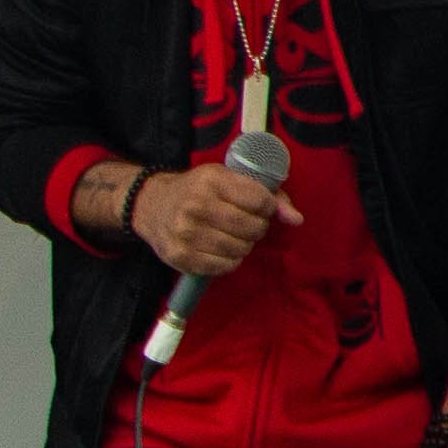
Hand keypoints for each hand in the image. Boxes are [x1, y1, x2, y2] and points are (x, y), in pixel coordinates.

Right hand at [132, 162, 300, 279]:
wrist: (150, 205)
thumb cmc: (197, 191)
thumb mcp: (229, 180)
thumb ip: (268, 196)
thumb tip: (297, 220)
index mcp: (212, 180)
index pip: (261, 201)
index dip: (267, 207)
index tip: (258, 207)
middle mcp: (197, 206)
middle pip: (253, 228)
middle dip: (256, 228)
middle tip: (244, 224)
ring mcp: (186, 233)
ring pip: (241, 249)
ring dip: (243, 245)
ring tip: (231, 236)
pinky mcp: (181, 256)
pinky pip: (224, 266)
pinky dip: (229, 261)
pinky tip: (220, 249)